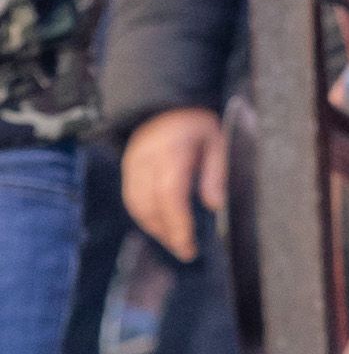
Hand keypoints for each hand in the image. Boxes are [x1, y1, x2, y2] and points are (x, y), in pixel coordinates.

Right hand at [120, 102, 224, 262]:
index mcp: (171, 151)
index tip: (188, 246)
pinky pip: (131, 199)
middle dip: (167, 233)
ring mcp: (133, 164)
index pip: (169, 196)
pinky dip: (145, 216)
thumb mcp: (216, 140)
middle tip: (186, 251)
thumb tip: (214, 206)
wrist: (165, 102)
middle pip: (150, 206)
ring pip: (137, 206)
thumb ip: (215, 172)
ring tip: (176, 242)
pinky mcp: (127, 168)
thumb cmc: (196, 123)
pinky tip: (162, 226)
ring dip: (155, 228)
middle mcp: (146, 160)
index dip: (177, 225)